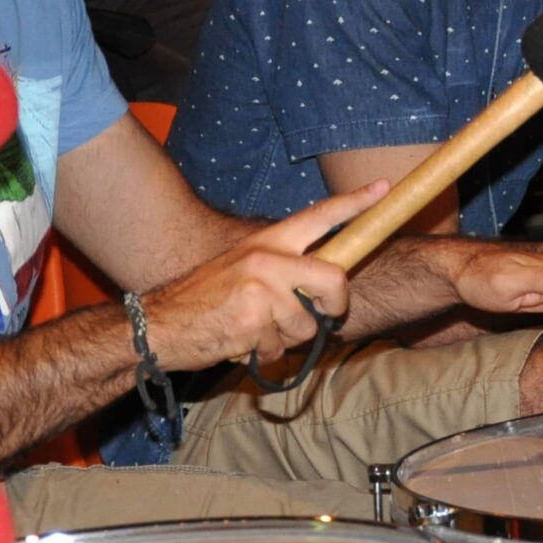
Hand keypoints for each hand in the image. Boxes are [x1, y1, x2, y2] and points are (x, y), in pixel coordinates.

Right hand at [138, 180, 386, 368]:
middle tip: (326, 314)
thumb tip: (321, 283)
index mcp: (268, 240)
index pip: (320, 215)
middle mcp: (267, 259)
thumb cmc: (204, 299)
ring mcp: (261, 291)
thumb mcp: (242, 266)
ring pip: (307, 324)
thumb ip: (281, 268)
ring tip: (257, 330)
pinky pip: (281, 347)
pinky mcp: (252, 322)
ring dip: (288, 338)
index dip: (356, 202)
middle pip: (333, 279)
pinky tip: (242, 342)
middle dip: (335, 305)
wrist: (158, 324)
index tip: (384, 188)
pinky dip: (267, 353)